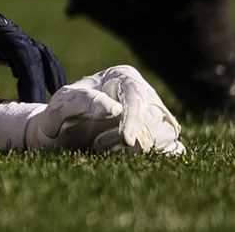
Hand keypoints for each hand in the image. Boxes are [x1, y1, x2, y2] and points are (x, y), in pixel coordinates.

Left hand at [0, 0, 64, 120]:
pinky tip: (56, 91)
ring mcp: (8, 28)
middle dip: (27, 81)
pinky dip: (51, 70)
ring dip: (44, 77)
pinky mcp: (17, 36)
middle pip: (18, 48)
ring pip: (34, 49)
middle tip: (29, 110)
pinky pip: (41, 51)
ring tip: (48, 106)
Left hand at [0, 65, 184, 154]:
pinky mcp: (161, 137)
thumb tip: (114, 109)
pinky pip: (174, 149)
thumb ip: (82, 102)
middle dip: (128, 137)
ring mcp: (156, 115)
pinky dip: (156, 157)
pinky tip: (128, 158)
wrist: (62, 134)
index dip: (134, 120)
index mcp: (123, 77)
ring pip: (167, 136)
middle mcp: (145, 94)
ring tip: (103, 146)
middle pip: (155, 119)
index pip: (137, 98)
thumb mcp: (61, 105)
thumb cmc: (60, 115)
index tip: (127, 141)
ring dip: (139, 150)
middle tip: (96, 143)